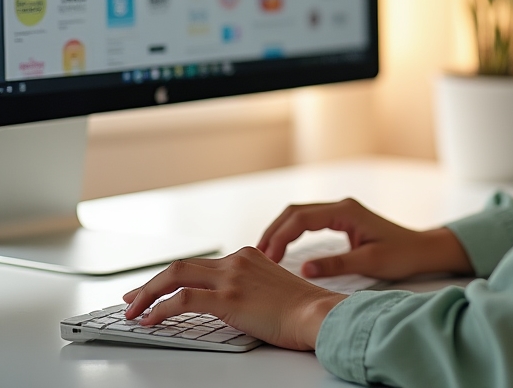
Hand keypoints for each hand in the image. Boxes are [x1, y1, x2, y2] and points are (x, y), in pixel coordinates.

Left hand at [123, 247, 341, 349]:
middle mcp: (237, 261)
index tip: (156, 289)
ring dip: (148, 294)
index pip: (200, 264)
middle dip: (151, 283)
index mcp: (247, 256)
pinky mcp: (229, 298)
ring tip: (133, 311)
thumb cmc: (301, 309)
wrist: (317, 313)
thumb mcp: (271, 287)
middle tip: (133, 299)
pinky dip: (160, 309)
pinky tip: (150, 320)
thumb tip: (230, 303)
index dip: (172, 277)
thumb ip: (249, 287)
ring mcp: (232, 277)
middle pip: (182, 266)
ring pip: (176, 277)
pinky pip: (183, 300)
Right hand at [257, 197, 472, 280]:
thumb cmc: (402, 255)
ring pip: (300, 214)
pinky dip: (292, 232)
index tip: (267, 257)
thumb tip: (302, 269)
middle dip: (274, 231)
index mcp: (346, 211)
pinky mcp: (342, 220)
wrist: (422, 249)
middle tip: (258, 256)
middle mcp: (341, 206)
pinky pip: (309, 221)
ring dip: (281, 231)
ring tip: (265, 255)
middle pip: (296, 211)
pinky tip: (283, 249)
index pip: (302, 217)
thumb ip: (336, 265)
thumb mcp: (369, 263)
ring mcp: (341, 211)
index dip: (281, 236)